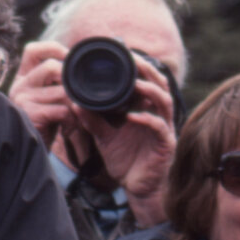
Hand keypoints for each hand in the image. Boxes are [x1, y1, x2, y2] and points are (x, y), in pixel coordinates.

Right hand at [7, 41, 73, 151]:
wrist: (27, 156)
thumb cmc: (44, 126)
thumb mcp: (48, 99)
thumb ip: (57, 83)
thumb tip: (82, 65)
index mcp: (23, 78)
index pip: (34, 49)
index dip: (55, 49)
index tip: (71, 61)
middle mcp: (18, 85)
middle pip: (51, 66)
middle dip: (72, 82)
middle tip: (79, 99)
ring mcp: (21, 98)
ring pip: (62, 90)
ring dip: (76, 106)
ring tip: (75, 119)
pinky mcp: (29, 114)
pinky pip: (62, 110)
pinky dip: (72, 121)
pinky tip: (68, 130)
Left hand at [81, 51, 176, 226]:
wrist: (137, 187)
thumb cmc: (124, 158)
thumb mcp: (103, 135)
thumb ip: (91, 117)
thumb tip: (73, 101)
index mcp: (146, 108)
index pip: (147, 80)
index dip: (138, 66)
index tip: (122, 53)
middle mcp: (158, 115)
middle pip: (160, 84)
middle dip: (147, 70)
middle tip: (131, 59)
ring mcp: (164, 129)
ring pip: (164, 102)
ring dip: (149, 90)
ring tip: (134, 83)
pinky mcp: (166, 145)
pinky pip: (159, 127)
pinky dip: (146, 119)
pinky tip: (132, 116)